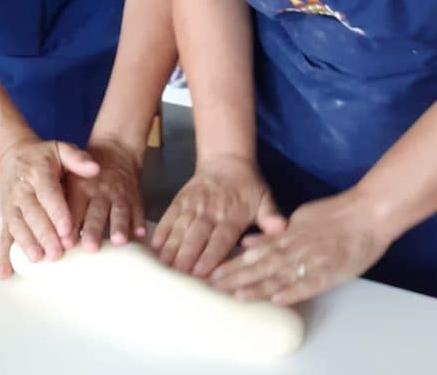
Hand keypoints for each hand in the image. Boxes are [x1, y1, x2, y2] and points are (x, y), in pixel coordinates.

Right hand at [0, 137, 99, 279]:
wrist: (11, 155)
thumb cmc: (42, 156)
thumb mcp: (60, 149)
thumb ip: (78, 158)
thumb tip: (95, 168)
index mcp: (38, 172)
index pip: (48, 194)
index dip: (57, 212)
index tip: (67, 229)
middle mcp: (22, 190)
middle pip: (32, 214)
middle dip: (44, 234)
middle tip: (58, 252)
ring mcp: (11, 205)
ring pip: (16, 226)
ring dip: (26, 244)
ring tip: (38, 259)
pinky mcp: (5, 217)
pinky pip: (3, 236)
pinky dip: (3, 256)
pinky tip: (7, 273)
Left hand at [65, 138, 145, 250]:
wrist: (116, 150)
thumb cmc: (85, 173)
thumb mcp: (68, 176)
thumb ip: (59, 199)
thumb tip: (43, 227)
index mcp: (80, 188)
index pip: (73, 207)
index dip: (70, 224)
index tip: (66, 242)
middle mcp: (99, 192)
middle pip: (96, 212)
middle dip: (93, 229)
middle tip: (90, 247)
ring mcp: (119, 195)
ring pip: (119, 211)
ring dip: (119, 226)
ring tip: (119, 241)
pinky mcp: (135, 198)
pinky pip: (139, 210)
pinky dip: (139, 222)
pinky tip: (140, 235)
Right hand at [151, 154, 286, 277]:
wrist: (227, 159)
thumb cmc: (248, 186)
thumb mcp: (265, 198)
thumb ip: (271, 216)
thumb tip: (280, 228)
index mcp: (232, 216)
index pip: (220, 239)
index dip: (210, 256)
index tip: (201, 273)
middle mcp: (211, 211)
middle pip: (196, 237)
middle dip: (187, 257)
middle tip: (179, 276)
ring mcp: (193, 205)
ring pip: (180, 228)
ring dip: (172, 248)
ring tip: (164, 267)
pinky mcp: (181, 199)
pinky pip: (169, 216)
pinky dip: (162, 231)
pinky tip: (155, 246)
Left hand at [209, 187, 394, 305]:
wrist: (368, 213)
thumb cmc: (337, 214)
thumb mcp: (301, 216)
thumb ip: (275, 231)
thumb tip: (249, 242)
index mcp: (290, 233)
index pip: (257, 251)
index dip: (235, 262)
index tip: (216, 272)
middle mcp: (297, 246)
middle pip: (263, 263)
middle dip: (238, 275)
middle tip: (216, 285)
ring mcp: (313, 259)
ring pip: (281, 274)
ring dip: (259, 286)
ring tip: (237, 295)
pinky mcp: (331, 271)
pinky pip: (309, 284)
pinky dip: (293, 292)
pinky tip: (278, 301)